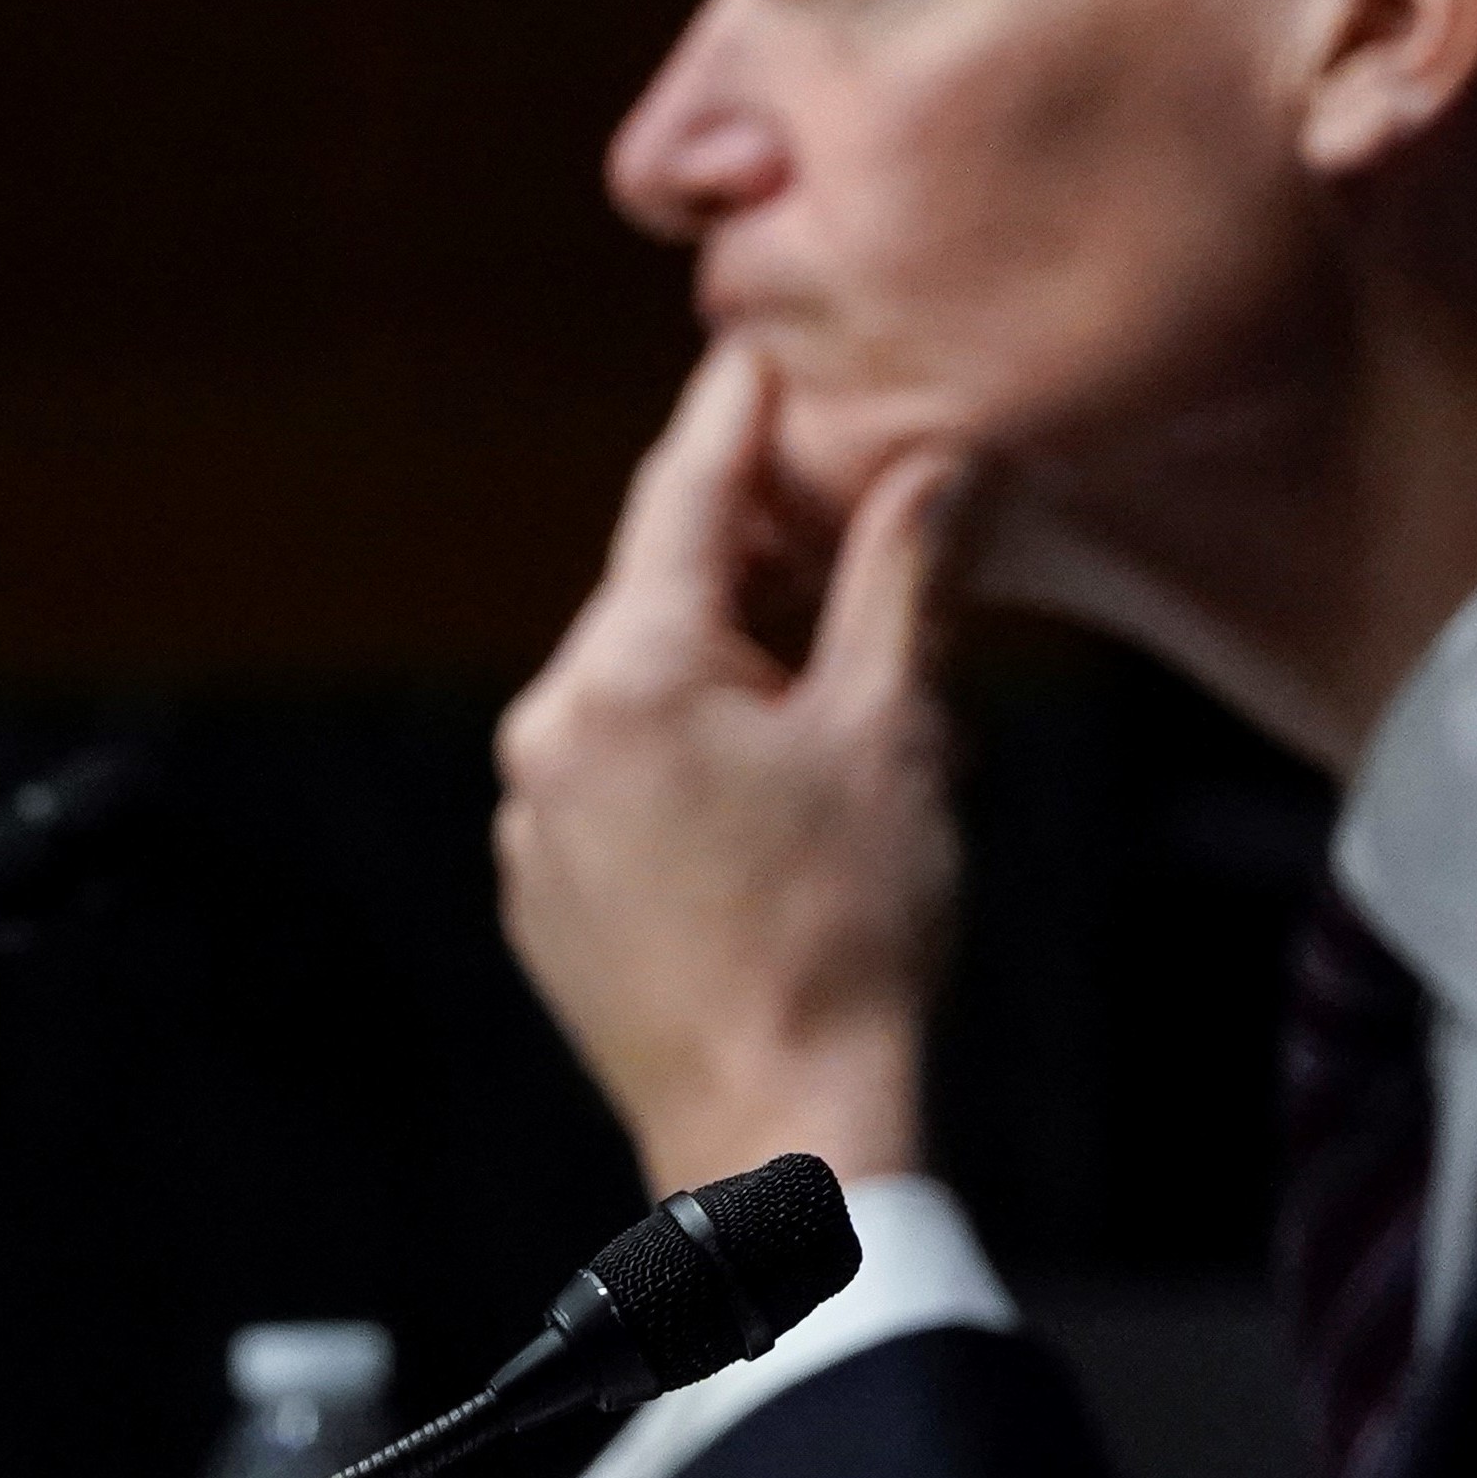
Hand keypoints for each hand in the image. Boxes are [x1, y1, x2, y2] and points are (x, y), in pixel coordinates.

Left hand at [495, 345, 968, 1195]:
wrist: (778, 1133)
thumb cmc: (848, 934)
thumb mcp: (898, 725)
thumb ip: (907, 573)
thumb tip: (943, 459)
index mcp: (624, 677)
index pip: (685, 497)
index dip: (735, 414)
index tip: (760, 344)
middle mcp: (548, 734)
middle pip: (662, 591)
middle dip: (757, 548)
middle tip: (853, 504)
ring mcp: (534, 820)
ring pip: (645, 682)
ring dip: (735, 652)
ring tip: (845, 663)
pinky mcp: (548, 891)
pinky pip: (621, 767)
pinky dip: (697, 737)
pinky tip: (784, 771)